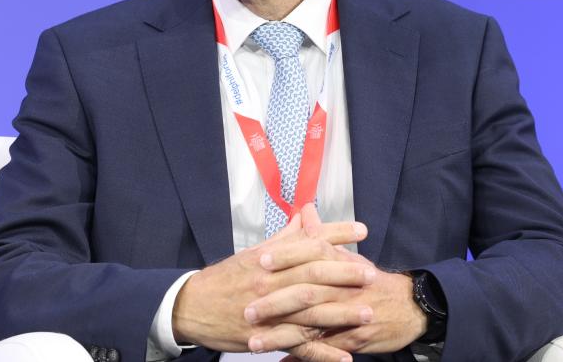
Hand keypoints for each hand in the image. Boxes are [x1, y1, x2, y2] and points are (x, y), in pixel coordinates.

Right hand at [171, 205, 368, 351]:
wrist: (191, 307)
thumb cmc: (225, 278)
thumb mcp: (253, 253)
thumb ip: (285, 238)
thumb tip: (307, 215)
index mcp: (268, 259)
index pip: (306, 242)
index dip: (335, 234)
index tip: (362, 229)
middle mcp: (269, 283)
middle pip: (311, 276)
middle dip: (344, 274)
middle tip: (371, 274)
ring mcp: (268, 312)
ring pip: (308, 312)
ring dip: (340, 314)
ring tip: (366, 313)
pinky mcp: (265, 338)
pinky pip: (298, 347)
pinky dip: (322, 354)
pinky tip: (345, 358)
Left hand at [252, 245, 426, 360]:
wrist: (410, 308)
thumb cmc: (372, 282)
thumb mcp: (349, 256)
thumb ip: (323, 236)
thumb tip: (305, 211)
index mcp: (342, 264)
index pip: (313, 253)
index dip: (286, 256)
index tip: (260, 260)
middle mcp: (344, 288)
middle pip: (307, 293)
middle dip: (275, 303)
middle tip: (248, 310)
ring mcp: (349, 315)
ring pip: (311, 326)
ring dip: (281, 336)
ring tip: (254, 342)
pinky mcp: (353, 339)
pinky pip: (324, 350)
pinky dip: (302, 357)